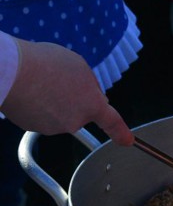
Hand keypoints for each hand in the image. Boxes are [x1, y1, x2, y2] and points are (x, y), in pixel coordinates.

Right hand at [1, 39, 133, 145]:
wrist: (12, 73)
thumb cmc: (48, 64)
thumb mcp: (80, 66)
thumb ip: (89, 84)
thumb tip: (90, 95)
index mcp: (92, 104)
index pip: (111, 122)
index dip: (121, 132)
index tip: (128, 141)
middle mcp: (74, 121)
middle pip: (79, 110)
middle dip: (74, 98)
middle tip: (60, 79)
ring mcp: (52, 127)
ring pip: (59, 112)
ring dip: (54, 99)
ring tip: (42, 81)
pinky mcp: (32, 127)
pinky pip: (41, 114)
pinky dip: (38, 104)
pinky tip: (30, 89)